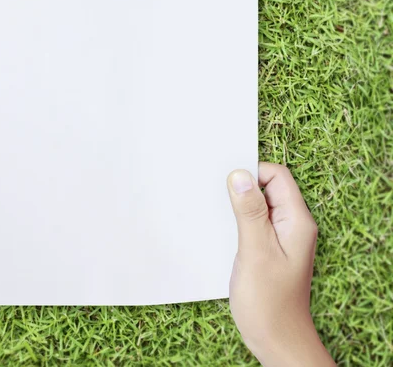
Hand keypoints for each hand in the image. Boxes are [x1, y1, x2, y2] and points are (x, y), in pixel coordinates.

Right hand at [227, 163, 335, 366]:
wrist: (276, 340)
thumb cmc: (269, 302)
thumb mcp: (256, 251)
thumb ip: (249, 211)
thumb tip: (239, 174)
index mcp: (296, 221)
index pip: (277, 176)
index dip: (251, 173)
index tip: (226, 183)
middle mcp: (292, 225)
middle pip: (267, 187)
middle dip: (242, 188)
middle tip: (218, 198)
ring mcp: (281, 237)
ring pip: (258, 205)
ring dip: (238, 206)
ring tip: (219, 217)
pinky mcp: (269, 248)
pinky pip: (254, 222)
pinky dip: (237, 221)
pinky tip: (224, 232)